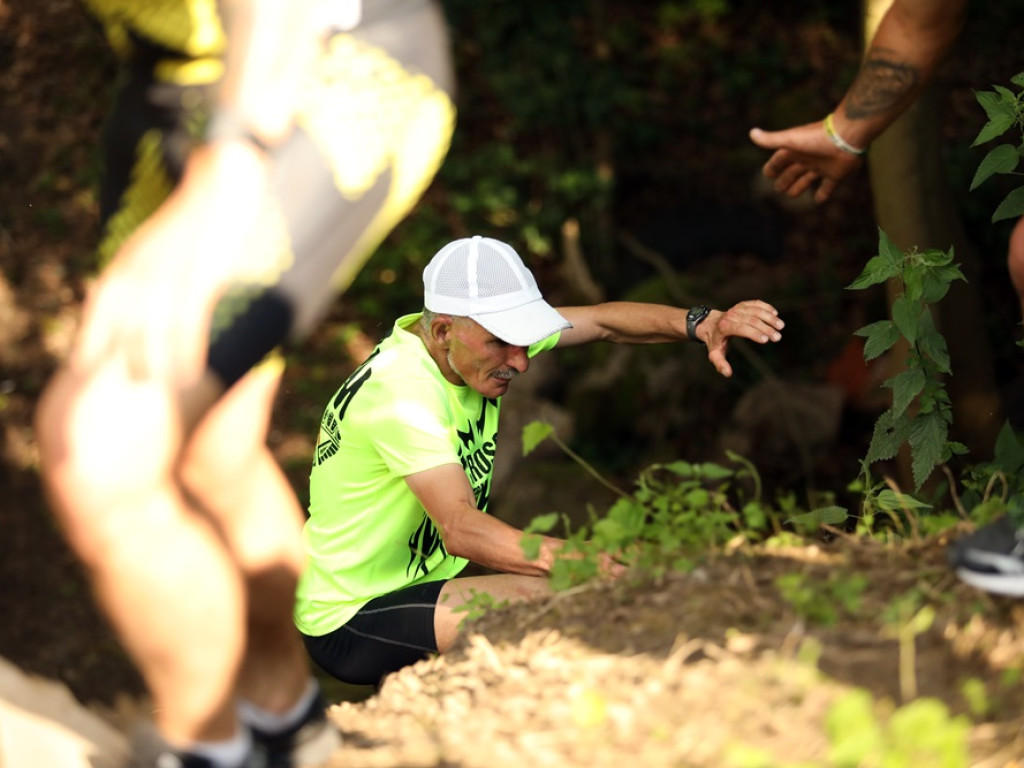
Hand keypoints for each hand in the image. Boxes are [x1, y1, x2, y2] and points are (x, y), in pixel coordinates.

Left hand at [698, 300, 783, 377]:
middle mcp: (731, 315)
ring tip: (781, 326)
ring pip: (756, 310)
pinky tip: (775, 314)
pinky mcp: (743, 305)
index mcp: (725, 327)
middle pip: (751, 320)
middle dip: (766, 328)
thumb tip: (728, 373)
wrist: (711, 324)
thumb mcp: (714, 354)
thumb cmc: (715, 341)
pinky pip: (756, 304)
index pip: (741, 328)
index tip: (766, 340)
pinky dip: (766, 307)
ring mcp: (737, 308)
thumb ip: (720, 364)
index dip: (754, 333)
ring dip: (769, 317)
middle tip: (777, 337)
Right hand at [749, 121, 864, 203]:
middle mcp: (808, 159)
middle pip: (792, 172)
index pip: (779, 160)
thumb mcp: (790, 140)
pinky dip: (823, 194)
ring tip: (792, 194)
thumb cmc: (816, 138)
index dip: (772, 167)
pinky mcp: (836, 174)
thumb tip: (751, 133)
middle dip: (784, 180)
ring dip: (799, 187)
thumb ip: (771, 139)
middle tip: (778, 189)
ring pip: (807, 180)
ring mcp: (822, 166)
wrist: (846, 136)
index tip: (767, 174)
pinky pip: (828, 187)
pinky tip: (818, 200)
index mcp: (795, 151)